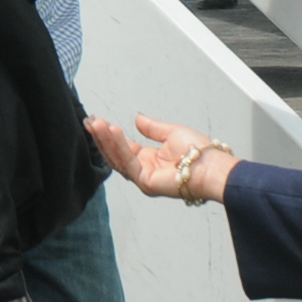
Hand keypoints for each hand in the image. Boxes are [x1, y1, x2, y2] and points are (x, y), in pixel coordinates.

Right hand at [86, 112, 237, 204]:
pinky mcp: (146, 182)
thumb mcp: (171, 133)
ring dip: (106, 140)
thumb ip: (152, 128)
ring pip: (118, 159)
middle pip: (116, 154)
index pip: (122, 148)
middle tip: (90, 121)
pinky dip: (119, 146)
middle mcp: (143, 170)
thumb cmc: (198, 153)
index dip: (109, 135)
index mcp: (149, 160)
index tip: (97, 121)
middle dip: (102, 137)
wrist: (211, 166)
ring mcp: (143, 178)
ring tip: (97, 123)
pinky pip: (128, 163)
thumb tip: (137, 119)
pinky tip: (113, 131)